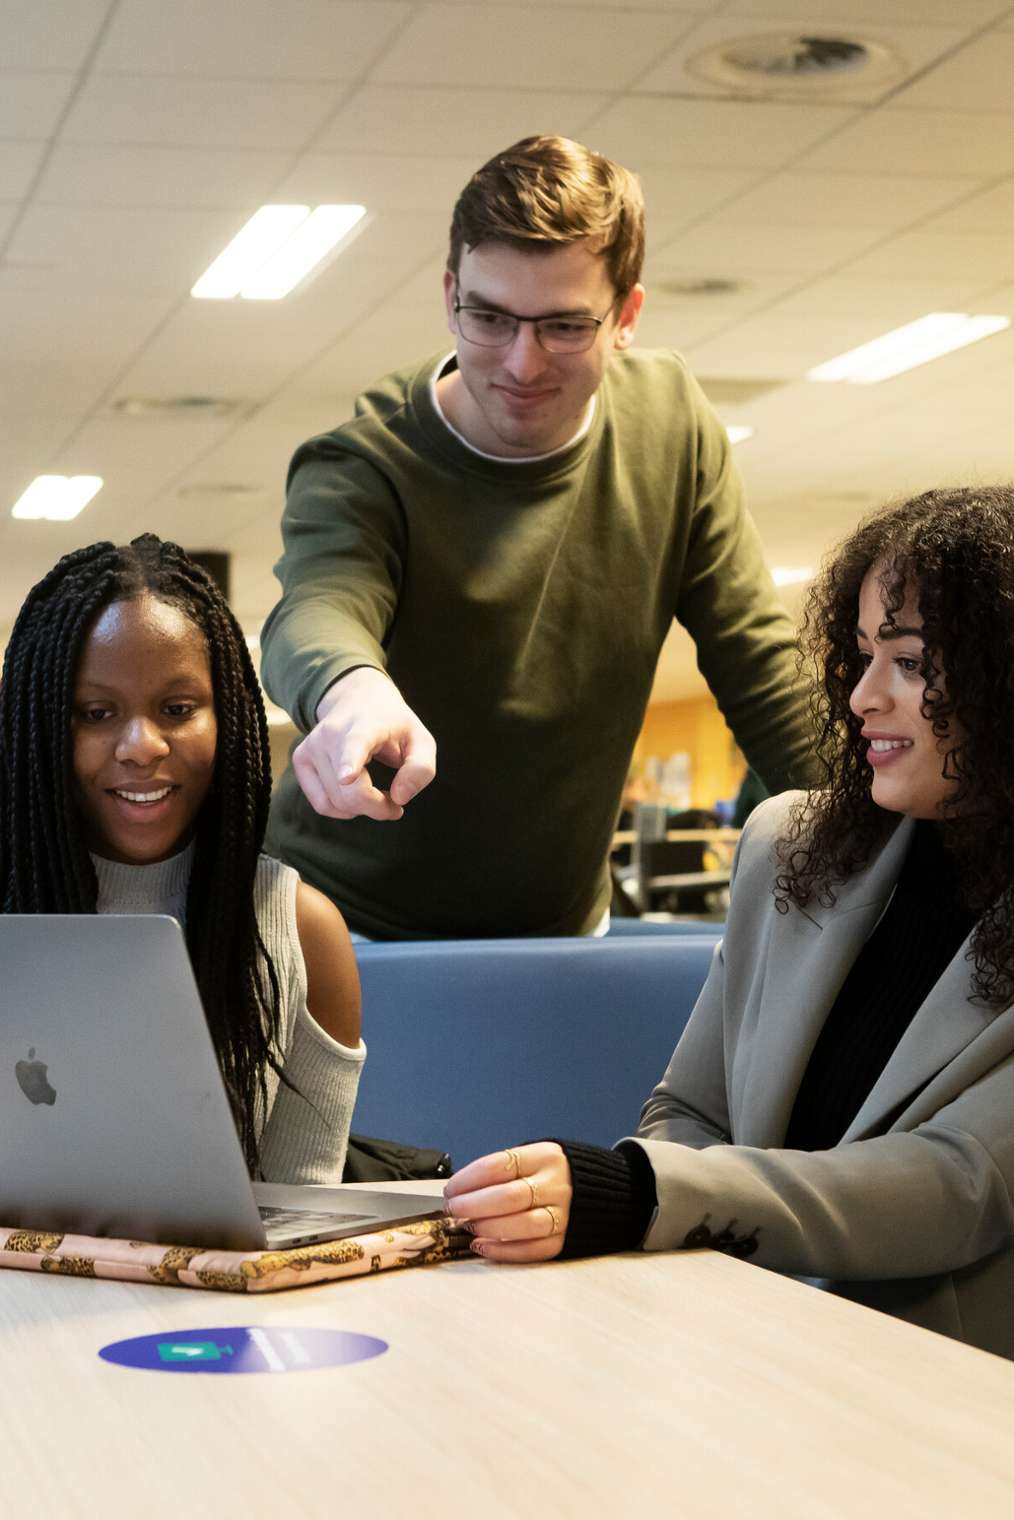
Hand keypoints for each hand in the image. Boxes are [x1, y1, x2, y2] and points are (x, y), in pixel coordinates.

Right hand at [292, 667, 435, 821]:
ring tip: (378, 793)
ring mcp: (311, 746)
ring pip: (336, 802)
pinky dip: (343, 809)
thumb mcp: (421, 740)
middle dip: (378, 808)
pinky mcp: (300, 759)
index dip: (351, 762)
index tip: (348, 776)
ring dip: (363, 809)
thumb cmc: (393, 726)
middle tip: (396, 805)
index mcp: (366, 725)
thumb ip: (420, 769)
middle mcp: (331, 733)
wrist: (358, 700)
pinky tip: (356, 793)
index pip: (356, 744)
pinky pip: (323, 804)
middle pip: (351, 792)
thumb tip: (399, 799)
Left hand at [443, 1142, 571, 1261]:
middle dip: (472, 1205)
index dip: (468, 1180)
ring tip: (469, 1226)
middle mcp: (555, 1184)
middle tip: (454, 1209)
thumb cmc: (554, 1174)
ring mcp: (563, 1213)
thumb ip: (503, 1171)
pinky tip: (483, 1246)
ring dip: (487, 1227)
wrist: (605, 1190)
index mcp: (544, 1157)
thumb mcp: (534, 1158)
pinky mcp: (565, 1239)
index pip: (498, 1166)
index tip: (451, 1189)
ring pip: (522, 1224)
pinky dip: (504, 1250)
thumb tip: (461, 1190)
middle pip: (508, 1196)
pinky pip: (532, 1249)